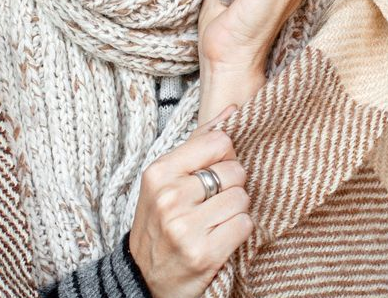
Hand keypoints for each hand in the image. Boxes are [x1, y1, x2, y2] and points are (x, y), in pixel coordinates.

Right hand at [128, 104, 250, 297]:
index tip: (214, 172)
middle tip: (213, 202)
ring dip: (236, 210)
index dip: (225, 156)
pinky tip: (220, 237)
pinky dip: (238, 231)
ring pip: (242, 198)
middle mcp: (170, 198)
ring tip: (215, 221)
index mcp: (159, 173)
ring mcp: (186, 227)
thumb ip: (199, 143)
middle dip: (232, 186)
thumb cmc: (159, 223)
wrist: (143, 277)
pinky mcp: (204, 253)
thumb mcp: (166, 180)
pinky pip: (245, 225)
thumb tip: (233, 110)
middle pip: (235, 171)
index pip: (219, 142)